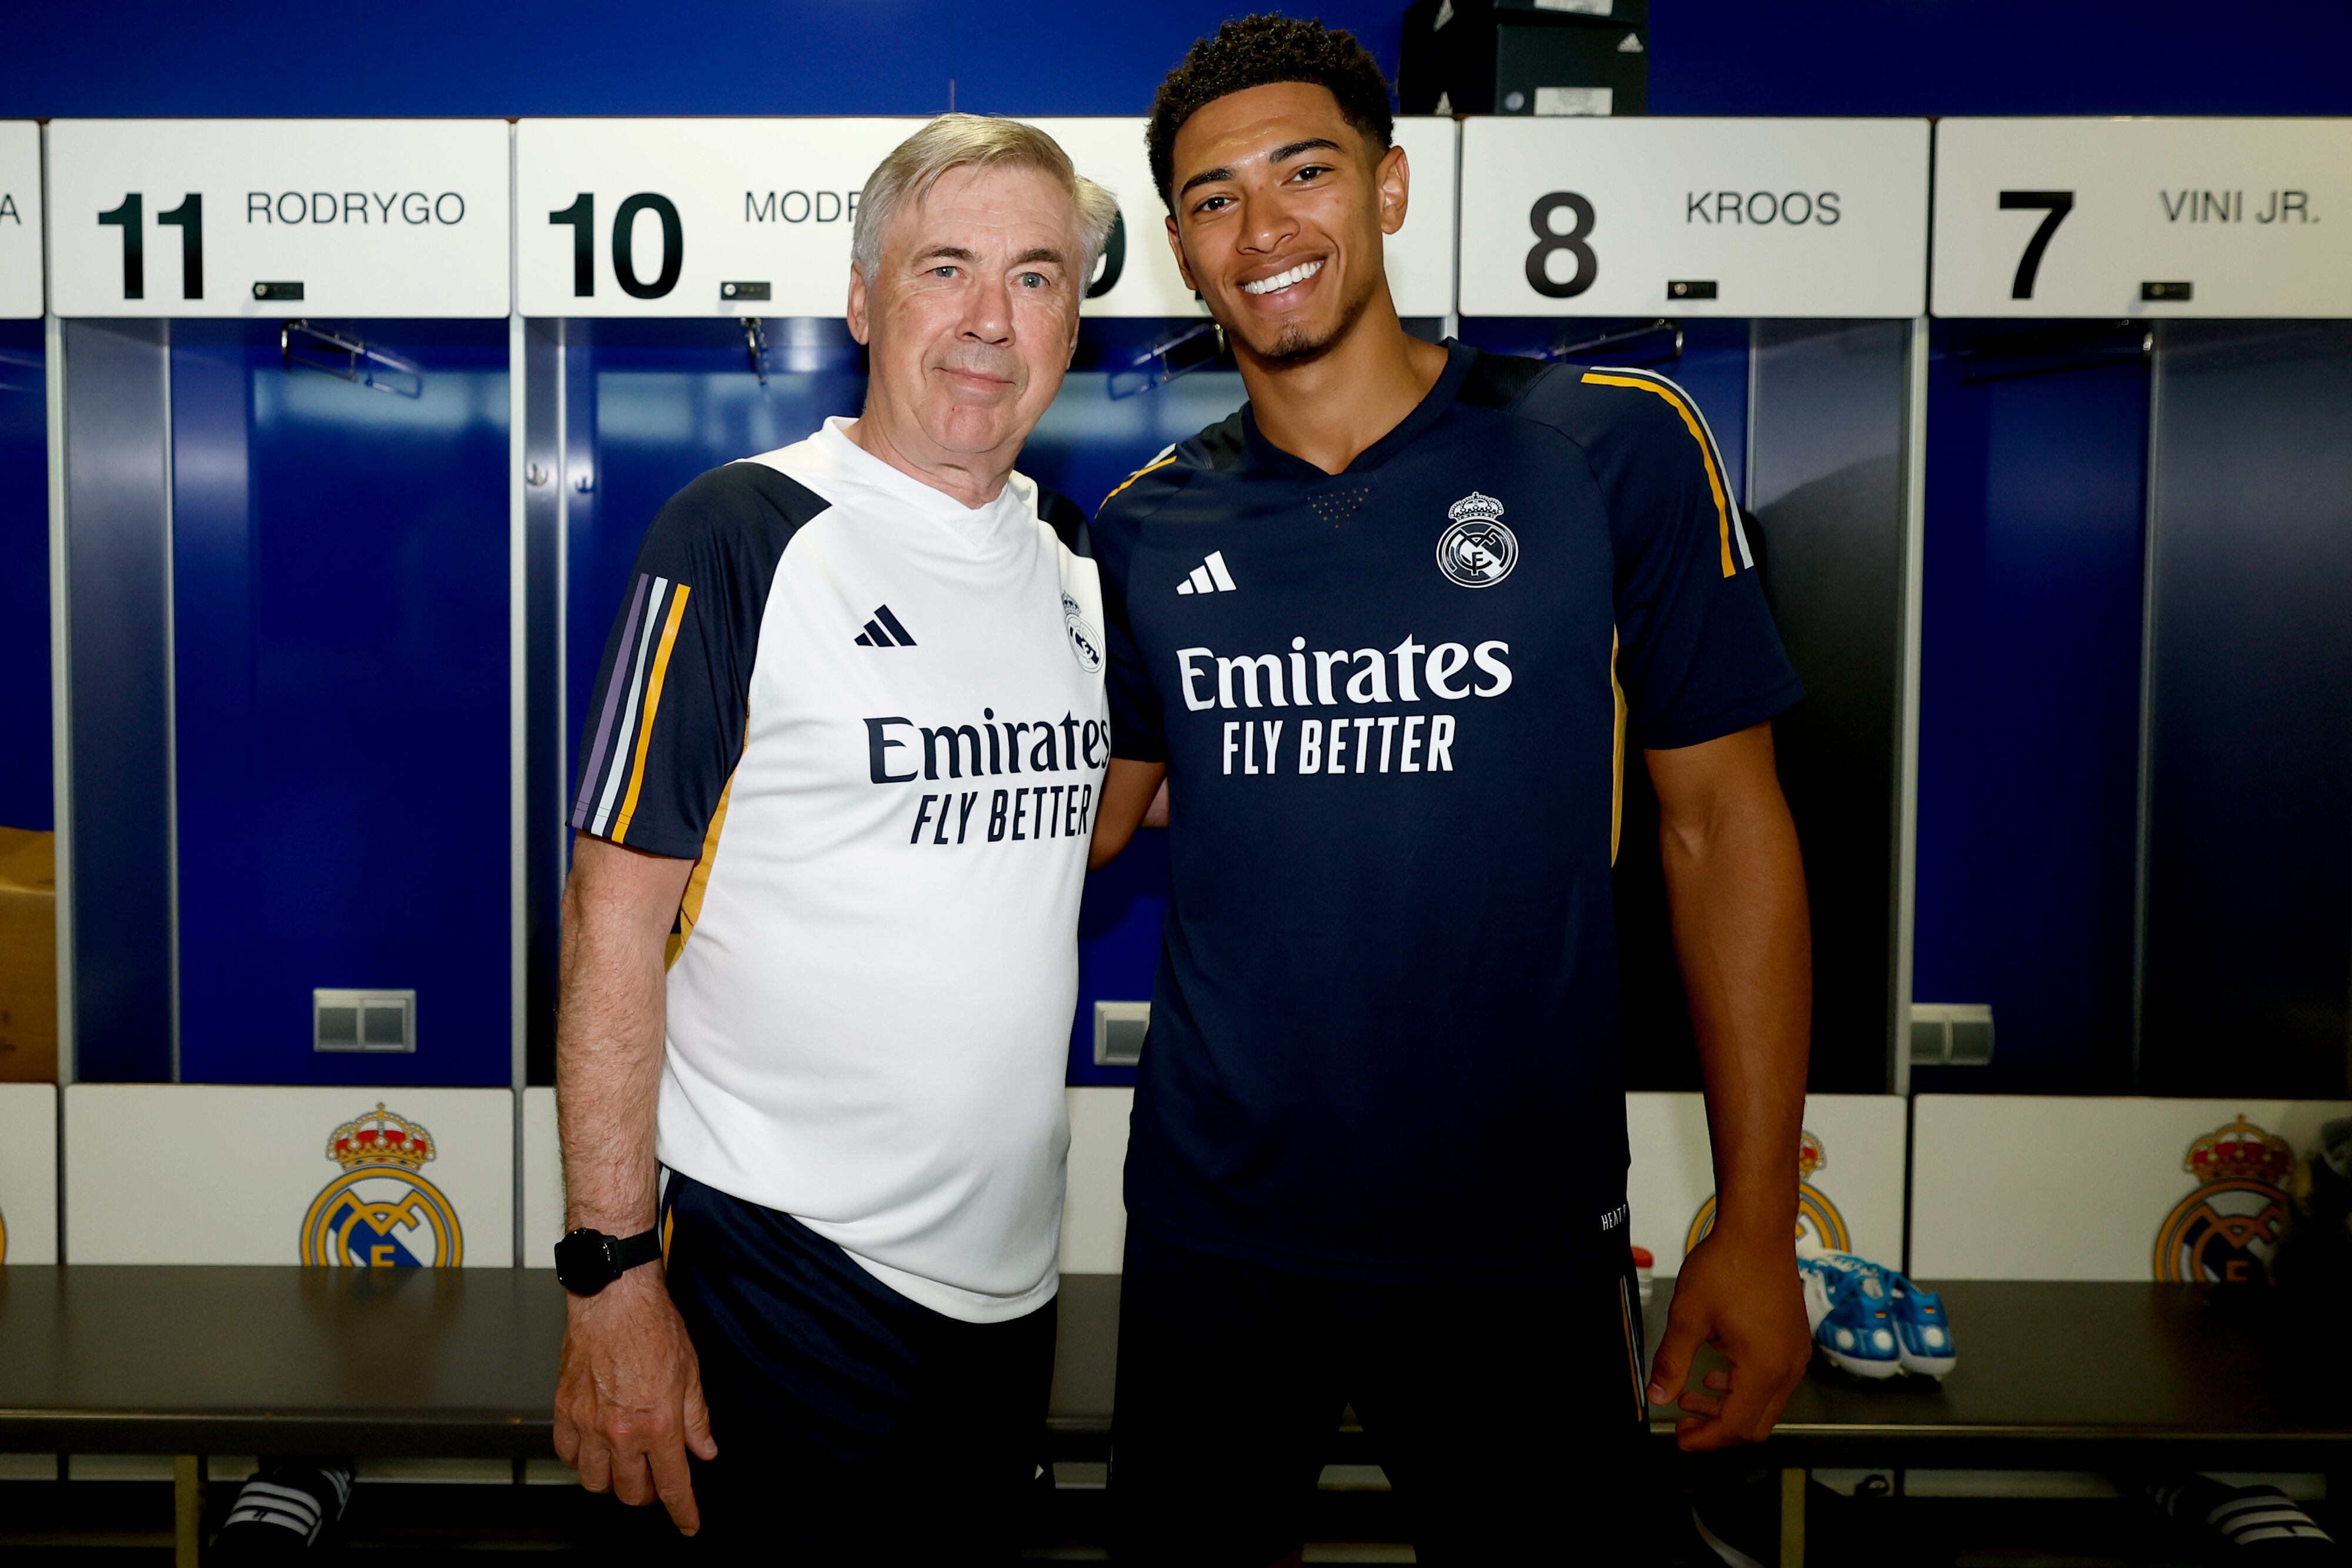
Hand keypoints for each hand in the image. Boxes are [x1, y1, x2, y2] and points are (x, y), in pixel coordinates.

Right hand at [553, 1267, 718, 1533]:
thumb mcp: (691, 1374)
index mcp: (660, 1425)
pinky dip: (580, 1457)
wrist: (614, 1301)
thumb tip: (705, 1450)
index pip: (673, 1485)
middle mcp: (622, 1432)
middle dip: (647, 1493)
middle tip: (656, 1477)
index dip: (683, 1512)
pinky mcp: (565, 1411)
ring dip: (613, 1480)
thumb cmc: (653, 1328)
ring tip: (625, 1463)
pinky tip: (594, 1444)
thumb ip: (698, 1419)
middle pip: (631, 1492)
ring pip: (596, 1481)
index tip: (689, 1525)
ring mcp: (589, 1425)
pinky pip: (567, 1454)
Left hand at [1646, 1229, 1809, 1450]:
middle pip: (1755, 1424)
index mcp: (1764, 1369)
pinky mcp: (1795, 1340)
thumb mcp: (1688, 1316)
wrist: (1759, 1230)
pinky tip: (1717, 1373)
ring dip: (1729, 1407)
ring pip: (1765, 1404)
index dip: (1706, 1439)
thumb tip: (1657, 1396)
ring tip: (1691, 1395)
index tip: (1679, 1437)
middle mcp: (1788, 1368)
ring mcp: (1796, 1354)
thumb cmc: (1726, 1267)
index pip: (1736, 1426)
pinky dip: (1744, 1387)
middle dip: (1717, 1429)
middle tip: (1683, 1422)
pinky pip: (1773, 1381)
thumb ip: (1672, 1361)